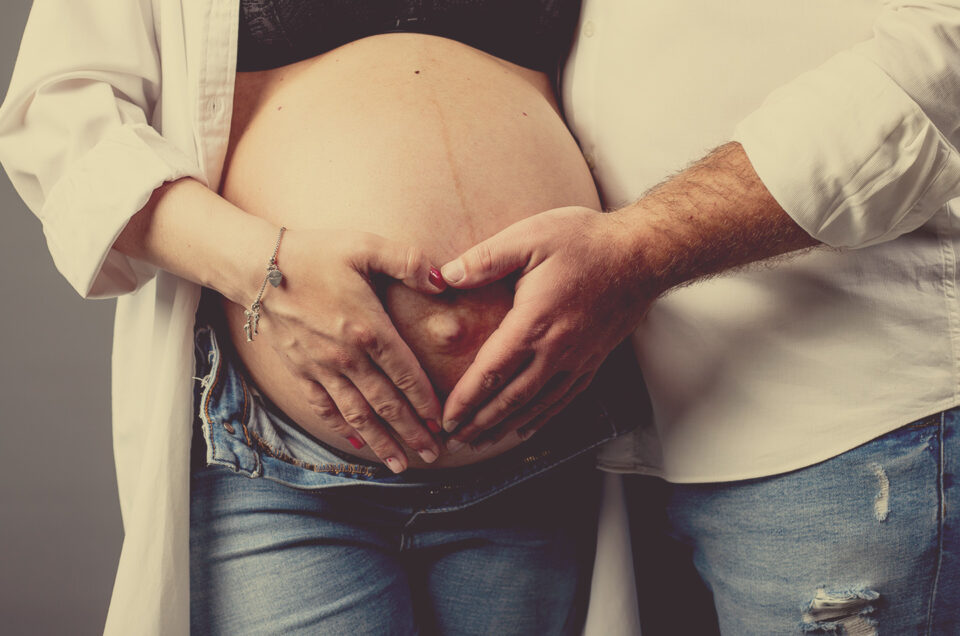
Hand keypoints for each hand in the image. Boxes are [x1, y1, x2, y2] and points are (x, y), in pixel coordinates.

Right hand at [257, 228, 446, 471]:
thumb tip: (444, 280)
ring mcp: (321, 369)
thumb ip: (408, 261)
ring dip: (382, 442)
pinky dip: (343, 429)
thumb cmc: (315, 253)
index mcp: (369, 329)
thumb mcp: (365, 245)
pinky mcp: (300, 372)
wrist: (257, 267)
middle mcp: (347, 357)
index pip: (406, 375)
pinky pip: (325, 408)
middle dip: (412, 433)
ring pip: (358, 416)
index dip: (427, 402)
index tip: (444, 423)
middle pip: (387, 404)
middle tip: (434, 455)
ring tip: (401, 465)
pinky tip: (359, 443)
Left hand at [439, 206, 650, 447]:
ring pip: (536, 406)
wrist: (642, 254)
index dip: (466, 400)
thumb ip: (484, 259)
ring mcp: (577, 359)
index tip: (446, 419)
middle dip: (480, 423)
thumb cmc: (586, 241)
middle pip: (510, 399)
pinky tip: (527, 427)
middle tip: (455, 441)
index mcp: (534, 323)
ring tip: (482, 442)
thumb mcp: (528, 238)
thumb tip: (446, 276)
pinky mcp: (594, 360)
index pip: (491, 372)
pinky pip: (563, 400)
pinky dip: (541, 419)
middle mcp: (556, 350)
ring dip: (506, 427)